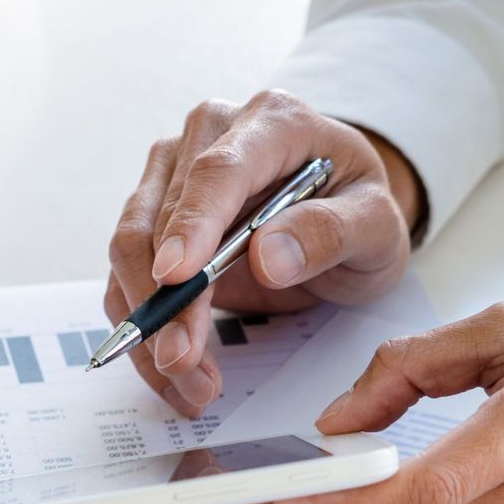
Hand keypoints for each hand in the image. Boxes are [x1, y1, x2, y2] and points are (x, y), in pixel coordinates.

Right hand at [104, 90, 421, 416]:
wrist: (341, 216)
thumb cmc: (357, 211)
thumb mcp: (376, 226)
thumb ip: (331, 233)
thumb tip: (268, 256)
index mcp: (272, 122)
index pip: (219, 170)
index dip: (192, 224)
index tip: (175, 277)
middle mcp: (209, 136)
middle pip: (161, 218)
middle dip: (167, 302)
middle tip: (185, 364)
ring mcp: (173, 174)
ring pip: (131, 249)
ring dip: (149, 324)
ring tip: (188, 380)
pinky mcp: (153, 216)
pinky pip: (127, 275)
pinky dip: (144, 329)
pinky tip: (174, 370)